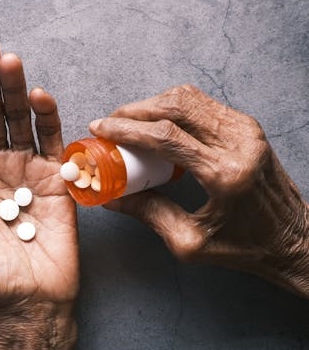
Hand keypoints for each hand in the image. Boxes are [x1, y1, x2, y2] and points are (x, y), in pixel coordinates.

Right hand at [89, 84, 308, 296]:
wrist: (293, 240)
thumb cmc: (246, 246)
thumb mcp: (190, 242)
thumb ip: (149, 214)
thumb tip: (113, 197)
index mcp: (224, 174)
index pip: (166, 136)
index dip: (126, 128)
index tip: (101, 128)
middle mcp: (239, 144)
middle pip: (175, 106)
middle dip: (135, 110)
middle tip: (110, 122)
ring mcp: (247, 131)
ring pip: (189, 98)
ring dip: (153, 104)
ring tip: (130, 121)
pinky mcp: (248, 128)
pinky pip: (203, 104)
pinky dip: (173, 107)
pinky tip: (157, 122)